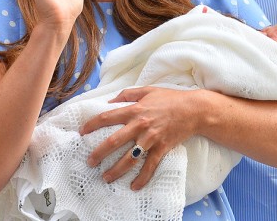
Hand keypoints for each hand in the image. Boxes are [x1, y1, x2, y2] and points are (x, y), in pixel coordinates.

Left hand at [79, 87, 200, 189]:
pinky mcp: (162, 148)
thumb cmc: (170, 99)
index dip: (92, 124)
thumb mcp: (148, 90)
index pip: (108, 117)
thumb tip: (110, 100)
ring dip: (116, 170)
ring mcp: (151, 138)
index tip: (82, 132)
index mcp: (135, 109)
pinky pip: (150, 166)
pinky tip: (134, 187)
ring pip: (129, 158)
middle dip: (99, 153)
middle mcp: (140, 125)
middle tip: (89, 161)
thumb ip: (128, 94)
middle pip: (114, 141)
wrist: (194, 109)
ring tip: (106, 178)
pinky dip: (142, 178)